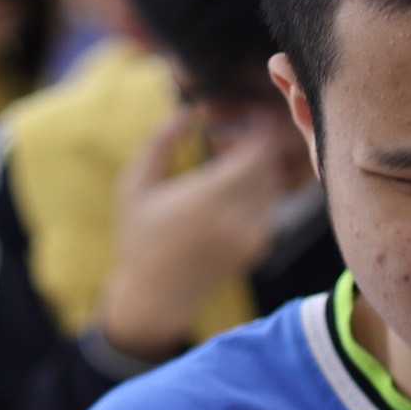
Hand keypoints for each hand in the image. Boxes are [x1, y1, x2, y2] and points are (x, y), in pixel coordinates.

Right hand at [94, 107, 294, 359]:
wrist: (154, 299)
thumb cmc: (138, 238)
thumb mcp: (136, 184)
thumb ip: (160, 141)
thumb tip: (189, 110)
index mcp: (209, 198)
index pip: (259, 151)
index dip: (260, 126)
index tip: (247, 113)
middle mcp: (238, 218)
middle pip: (271, 164)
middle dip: (258, 143)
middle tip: (231, 134)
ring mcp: (252, 236)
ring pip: (274, 185)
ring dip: (259, 167)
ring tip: (226, 159)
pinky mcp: (257, 249)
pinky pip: (270, 208)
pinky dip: (258, 190)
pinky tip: (228, 188)